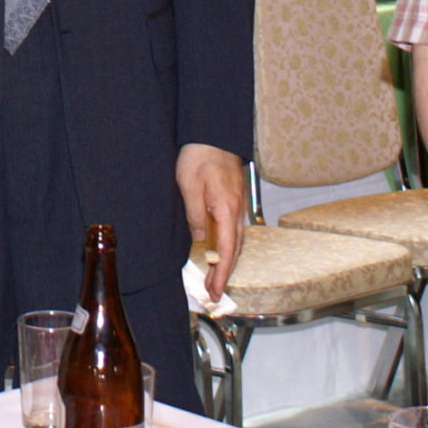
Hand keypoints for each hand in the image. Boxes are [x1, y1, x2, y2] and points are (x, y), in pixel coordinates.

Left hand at [177, 143, 246, 297]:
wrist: (212, 133)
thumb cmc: (200, 155)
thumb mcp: (189, 186)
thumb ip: (195, 214)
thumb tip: (199, 238)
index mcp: (227, 209)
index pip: (226, 250)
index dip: (220, 273)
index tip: (215, 291)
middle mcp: (237, 210)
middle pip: (234, 250)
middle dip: (224, 274)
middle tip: (214, 293)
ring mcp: (237, 205)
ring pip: (235, 241)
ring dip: (226, 261)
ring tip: (214, 278)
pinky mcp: (233, 200)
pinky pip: (233, 229)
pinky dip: (227, 246)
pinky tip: (217, 251)